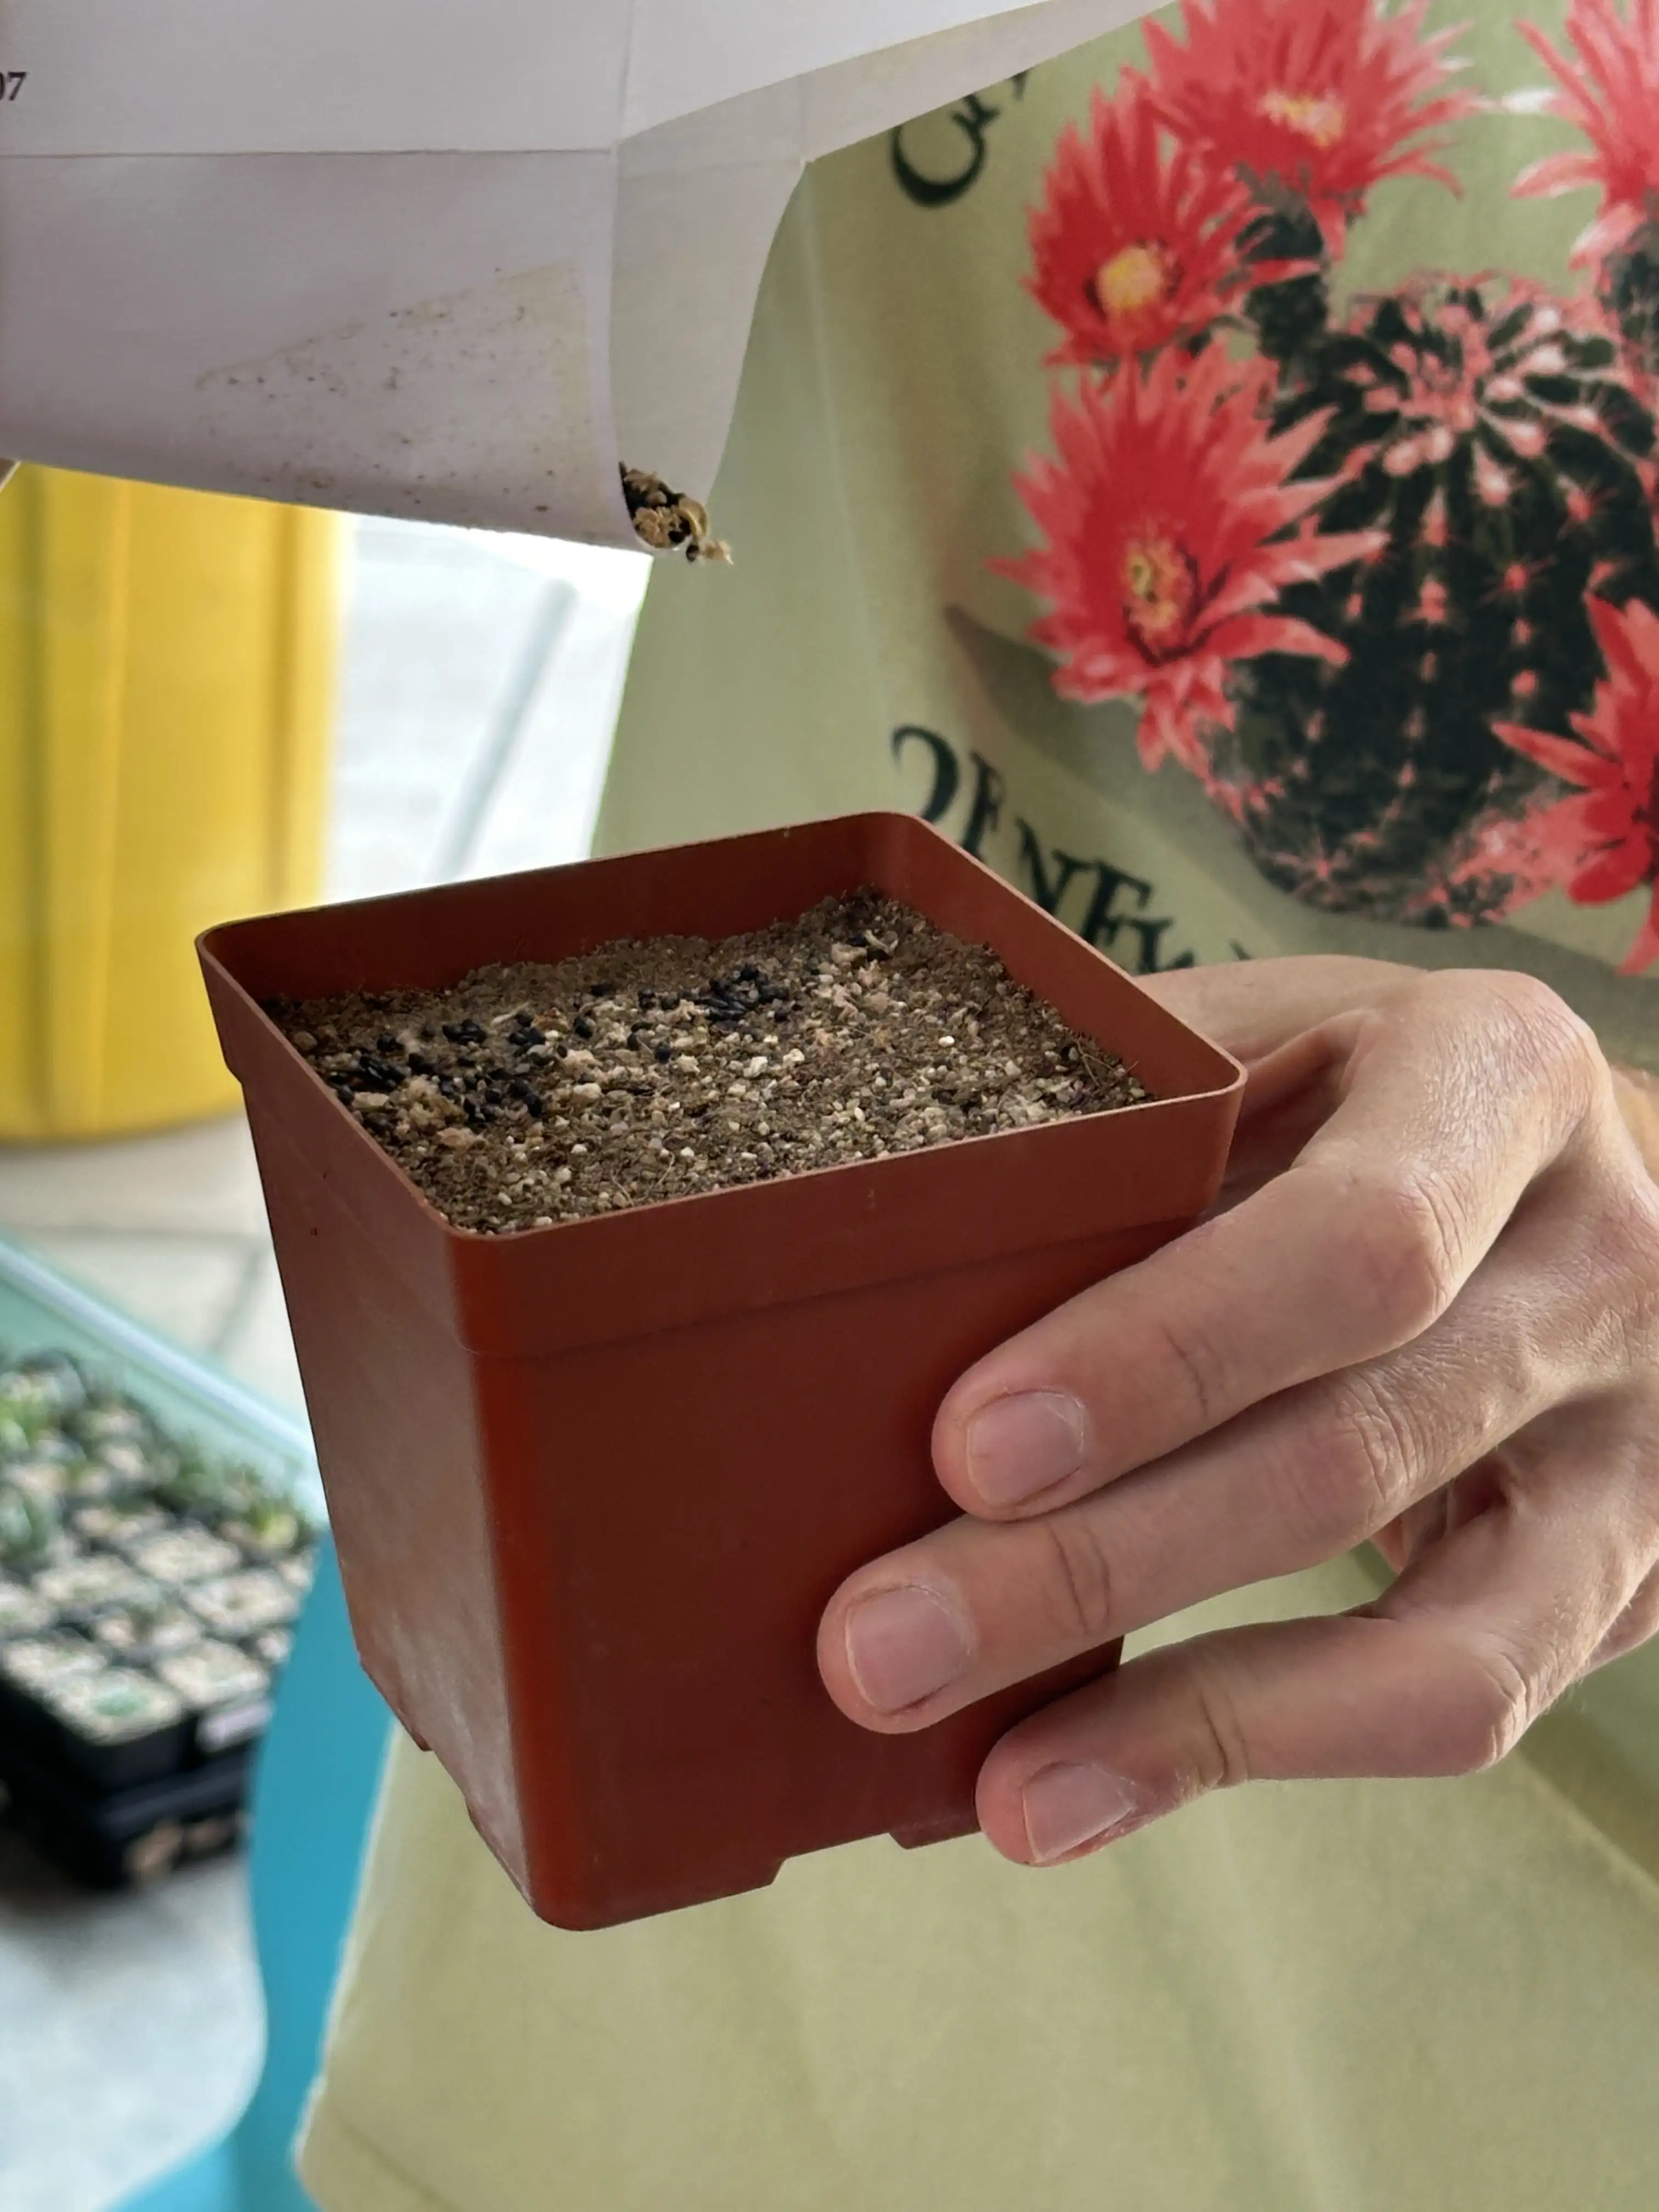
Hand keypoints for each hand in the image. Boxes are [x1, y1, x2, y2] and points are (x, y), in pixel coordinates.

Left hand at [817, 958, 1658, 1866]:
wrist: (1585, 1194)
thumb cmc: (1363, 1103)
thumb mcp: (1272, 1048)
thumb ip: (1124, 1119)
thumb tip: (870, 1222)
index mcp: (1496, 1075)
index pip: (1358, 1240)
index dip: (1166, 1353)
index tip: (968, 1449)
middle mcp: (1595, 1258)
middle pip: (1352, 1442)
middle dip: (1096, 1563)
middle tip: (874, 1646)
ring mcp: (1629, 1440)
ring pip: (1421, 1624)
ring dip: (1171, 1713)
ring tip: (975, 1778)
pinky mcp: (1616, 1584)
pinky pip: (1451, 1703)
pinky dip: (1245, 1758)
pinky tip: (1069, 1792)